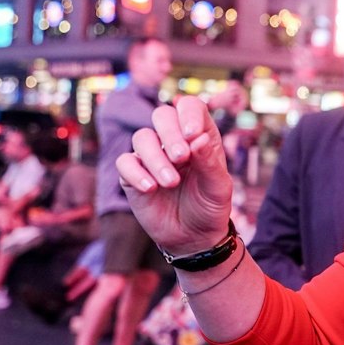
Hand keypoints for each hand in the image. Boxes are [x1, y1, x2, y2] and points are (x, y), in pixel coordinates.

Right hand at [116, 95, 233, 254]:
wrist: (194, 237)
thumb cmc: (210, 207)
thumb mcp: (218, 187)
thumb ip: (210, 162)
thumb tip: (198, 138)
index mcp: (198, 136)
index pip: (190, 107)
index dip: (189, 114)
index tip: (193, 135)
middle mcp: (173, 141)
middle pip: (161, 115)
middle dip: (170, 133)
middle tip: (182, 158)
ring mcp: (151, 156)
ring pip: (142, 138)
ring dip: (156, 158)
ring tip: (171, 182)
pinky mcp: (133, 175)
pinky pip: (125, 162)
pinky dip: (136, 172)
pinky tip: (151, 188)